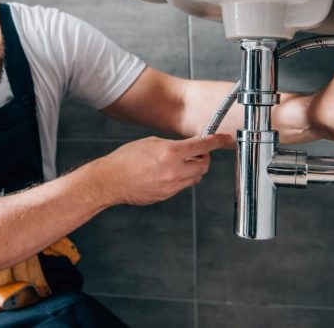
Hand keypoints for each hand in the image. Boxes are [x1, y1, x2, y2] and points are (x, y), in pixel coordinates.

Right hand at [96, 134, 229, 205]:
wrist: (110, 181)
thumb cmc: (126, 158)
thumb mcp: (151, 143)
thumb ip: (172, 145)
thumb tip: (187, 147)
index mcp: (170, 152)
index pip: (203, 146)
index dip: (216, 141)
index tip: (224, 138)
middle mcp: (174, 170)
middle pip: (204, 165)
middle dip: (203, 158)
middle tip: (196, 152)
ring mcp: (171, 186)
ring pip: (196, 178)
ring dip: (193, 169)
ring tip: (178, 163)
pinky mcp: (167, 196)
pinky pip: (182, 186)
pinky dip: (181, 178)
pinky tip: (167, 173)